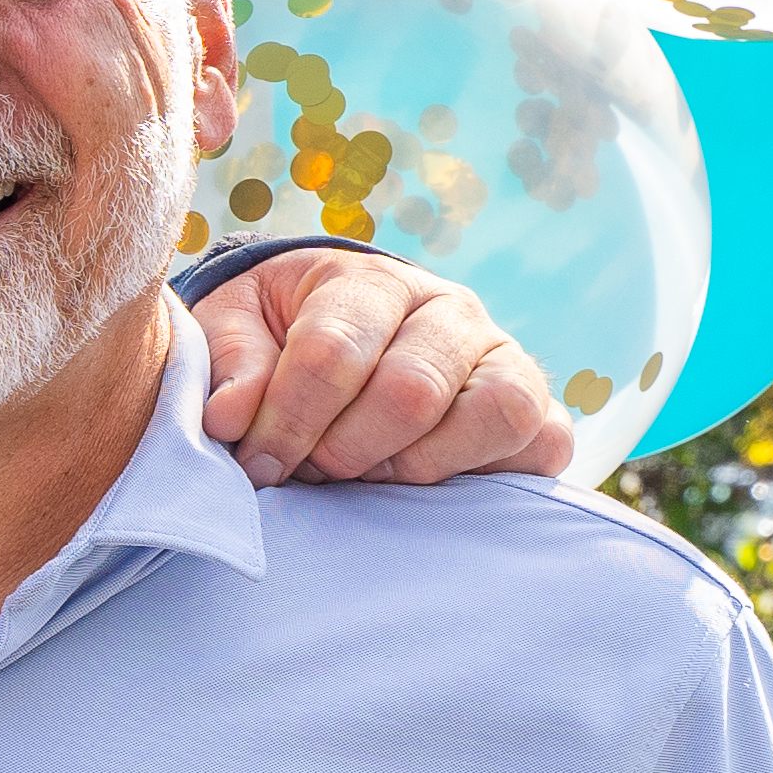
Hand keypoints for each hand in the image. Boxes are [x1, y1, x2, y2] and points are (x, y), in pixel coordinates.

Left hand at [197, 249, 581, 485]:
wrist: (341, 342)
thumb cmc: (279, 337)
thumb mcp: (236, 330)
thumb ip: (231, 366)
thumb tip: (229, 418)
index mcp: (369, 282)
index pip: (333, 350)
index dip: (286, 419)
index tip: (256, 463)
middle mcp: (449, 311)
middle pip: (411, 390)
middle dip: (346, 449)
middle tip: (312, 472)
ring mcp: (502, 358)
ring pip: (495, 411)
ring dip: (419, 464)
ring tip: (370, 477)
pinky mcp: (536, 410)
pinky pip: (543, 443)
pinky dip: (492, 476)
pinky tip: (427, 489)